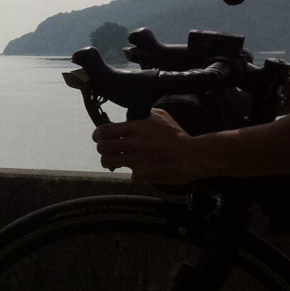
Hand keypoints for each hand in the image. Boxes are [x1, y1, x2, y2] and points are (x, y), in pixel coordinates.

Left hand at [91, 108, 207, 183]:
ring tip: (117, 161)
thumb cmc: (177, 136)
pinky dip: (134, 174)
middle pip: (102, 147)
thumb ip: (144, 115)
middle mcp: (132, 144)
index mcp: (135, 128)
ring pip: (108, 161)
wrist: (192, 156)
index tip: (98, 137)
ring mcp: (136, 160)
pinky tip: (142, 170)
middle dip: (102, 149)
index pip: (104, 130)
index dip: (98, 135)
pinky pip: (129, 175)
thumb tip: (133, 115)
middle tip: (107, 150)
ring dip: (110, 161)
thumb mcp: (161, 117)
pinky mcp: (142, 174)